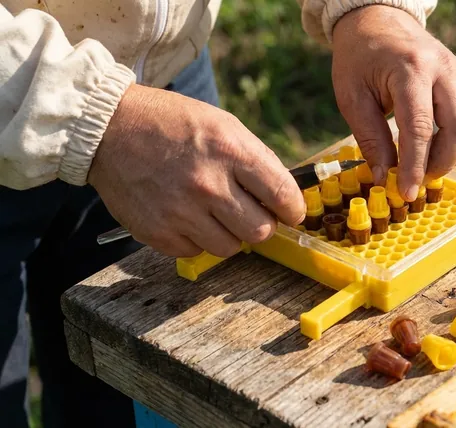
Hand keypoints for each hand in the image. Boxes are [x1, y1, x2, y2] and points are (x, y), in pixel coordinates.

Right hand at [89, 84, 304, 257]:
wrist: (110, 129)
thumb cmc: (172, 124)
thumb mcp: (222, 125)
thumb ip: (255, 159)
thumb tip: (284, 193)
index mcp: (230, 152)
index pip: (283, 196)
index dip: (293, 209)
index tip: (291, 213)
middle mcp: (208, 185)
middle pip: (260, 231)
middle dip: (262, 224)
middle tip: (250, 212)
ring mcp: (181, 212)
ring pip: (230, 248)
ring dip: (229, 234)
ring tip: (215, 212)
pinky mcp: (157, 232)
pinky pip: (195, 252)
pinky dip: (196, 239)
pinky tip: (186, 216)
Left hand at [331, 5, 455, 201]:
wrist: (379, 22)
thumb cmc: (360, 59)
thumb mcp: (352, 97)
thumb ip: (370, 138)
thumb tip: (385, 177)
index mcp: (410, 69)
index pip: (419, 127)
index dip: (415, 166)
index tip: (407, 191)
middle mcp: (443, 68)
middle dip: (442, 163)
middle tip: (419, 180)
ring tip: (431, 165)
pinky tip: (446, 150)